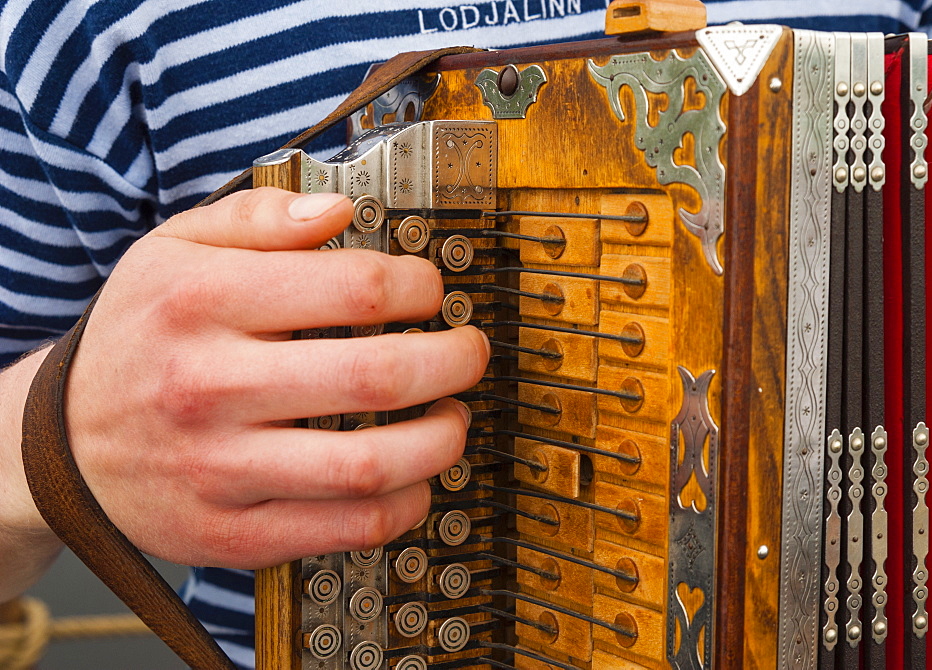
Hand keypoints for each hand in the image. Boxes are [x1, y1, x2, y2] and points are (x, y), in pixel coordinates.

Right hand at [56, 187, 488, 568]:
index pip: (352, 288)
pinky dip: (404, 503)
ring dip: (441, 439)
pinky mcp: (232, 532)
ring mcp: (221, 468)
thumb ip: (256, 217)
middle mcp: (211, 385)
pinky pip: (346, 528)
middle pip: (375, 377)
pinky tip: (416, 476)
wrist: (63, 443)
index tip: (431, 290)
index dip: (418, 285)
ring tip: (452, 416)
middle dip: (453, 360)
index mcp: (202, 301)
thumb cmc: (139, 336)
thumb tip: (337, 211)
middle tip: (470, 352)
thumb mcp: (173, 249)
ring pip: (369, 463)